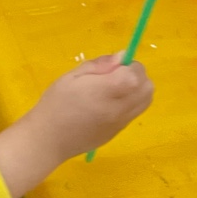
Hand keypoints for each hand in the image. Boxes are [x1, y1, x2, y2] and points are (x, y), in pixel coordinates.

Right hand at [0, 54, 153, 197]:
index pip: (136, 74)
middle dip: (137, 76)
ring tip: (114, 90)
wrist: (49, 140)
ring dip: (137, 90)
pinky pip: (135, 112)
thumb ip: (100, 65)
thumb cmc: (56, 103)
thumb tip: (122, 57)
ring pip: (145, 100)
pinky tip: (109, 103)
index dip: (129, 65)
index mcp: (106, 91)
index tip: (114, 66)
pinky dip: (130, 103)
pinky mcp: (118, 132)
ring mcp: (121, 123)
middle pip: (147, 87)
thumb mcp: (73, 76)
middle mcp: (119, 108)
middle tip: (116, 76)